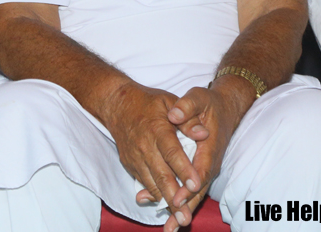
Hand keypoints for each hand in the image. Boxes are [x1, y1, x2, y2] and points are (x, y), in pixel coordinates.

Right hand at [100, 82, 199, 226]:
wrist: (117, 104)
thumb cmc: (148, 102)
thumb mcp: (169, 101)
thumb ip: (188, 119)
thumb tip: (204, 133)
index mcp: (157, 129)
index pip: (172, 152)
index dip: (184, 170)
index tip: (195, 185)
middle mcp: (144, 146)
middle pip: (161, 175)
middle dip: (174, 198)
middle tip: (185, 216)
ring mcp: (135, 157)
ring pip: (151, 184)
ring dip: (165, 202)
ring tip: (178, 218)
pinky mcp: (129, 164)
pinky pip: (144, 183)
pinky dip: (154, 196)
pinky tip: (165, 207)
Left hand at [158, 79, 250, 231]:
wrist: (227, 107)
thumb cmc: (210, 103)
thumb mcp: (199, 98)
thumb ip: (187, 106)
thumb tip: (174, 114)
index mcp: (209, 146)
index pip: (200, 169)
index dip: (188, 186)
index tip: (176, 198)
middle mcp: (209, 161)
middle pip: (198, 189)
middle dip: (185, 207)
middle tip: (173, 225)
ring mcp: (206, 168)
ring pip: (195, 193)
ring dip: (182, 211)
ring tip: (170, 229)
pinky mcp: (201, 171)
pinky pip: (192, 190)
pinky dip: (181, 203)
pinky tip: (167, 215)